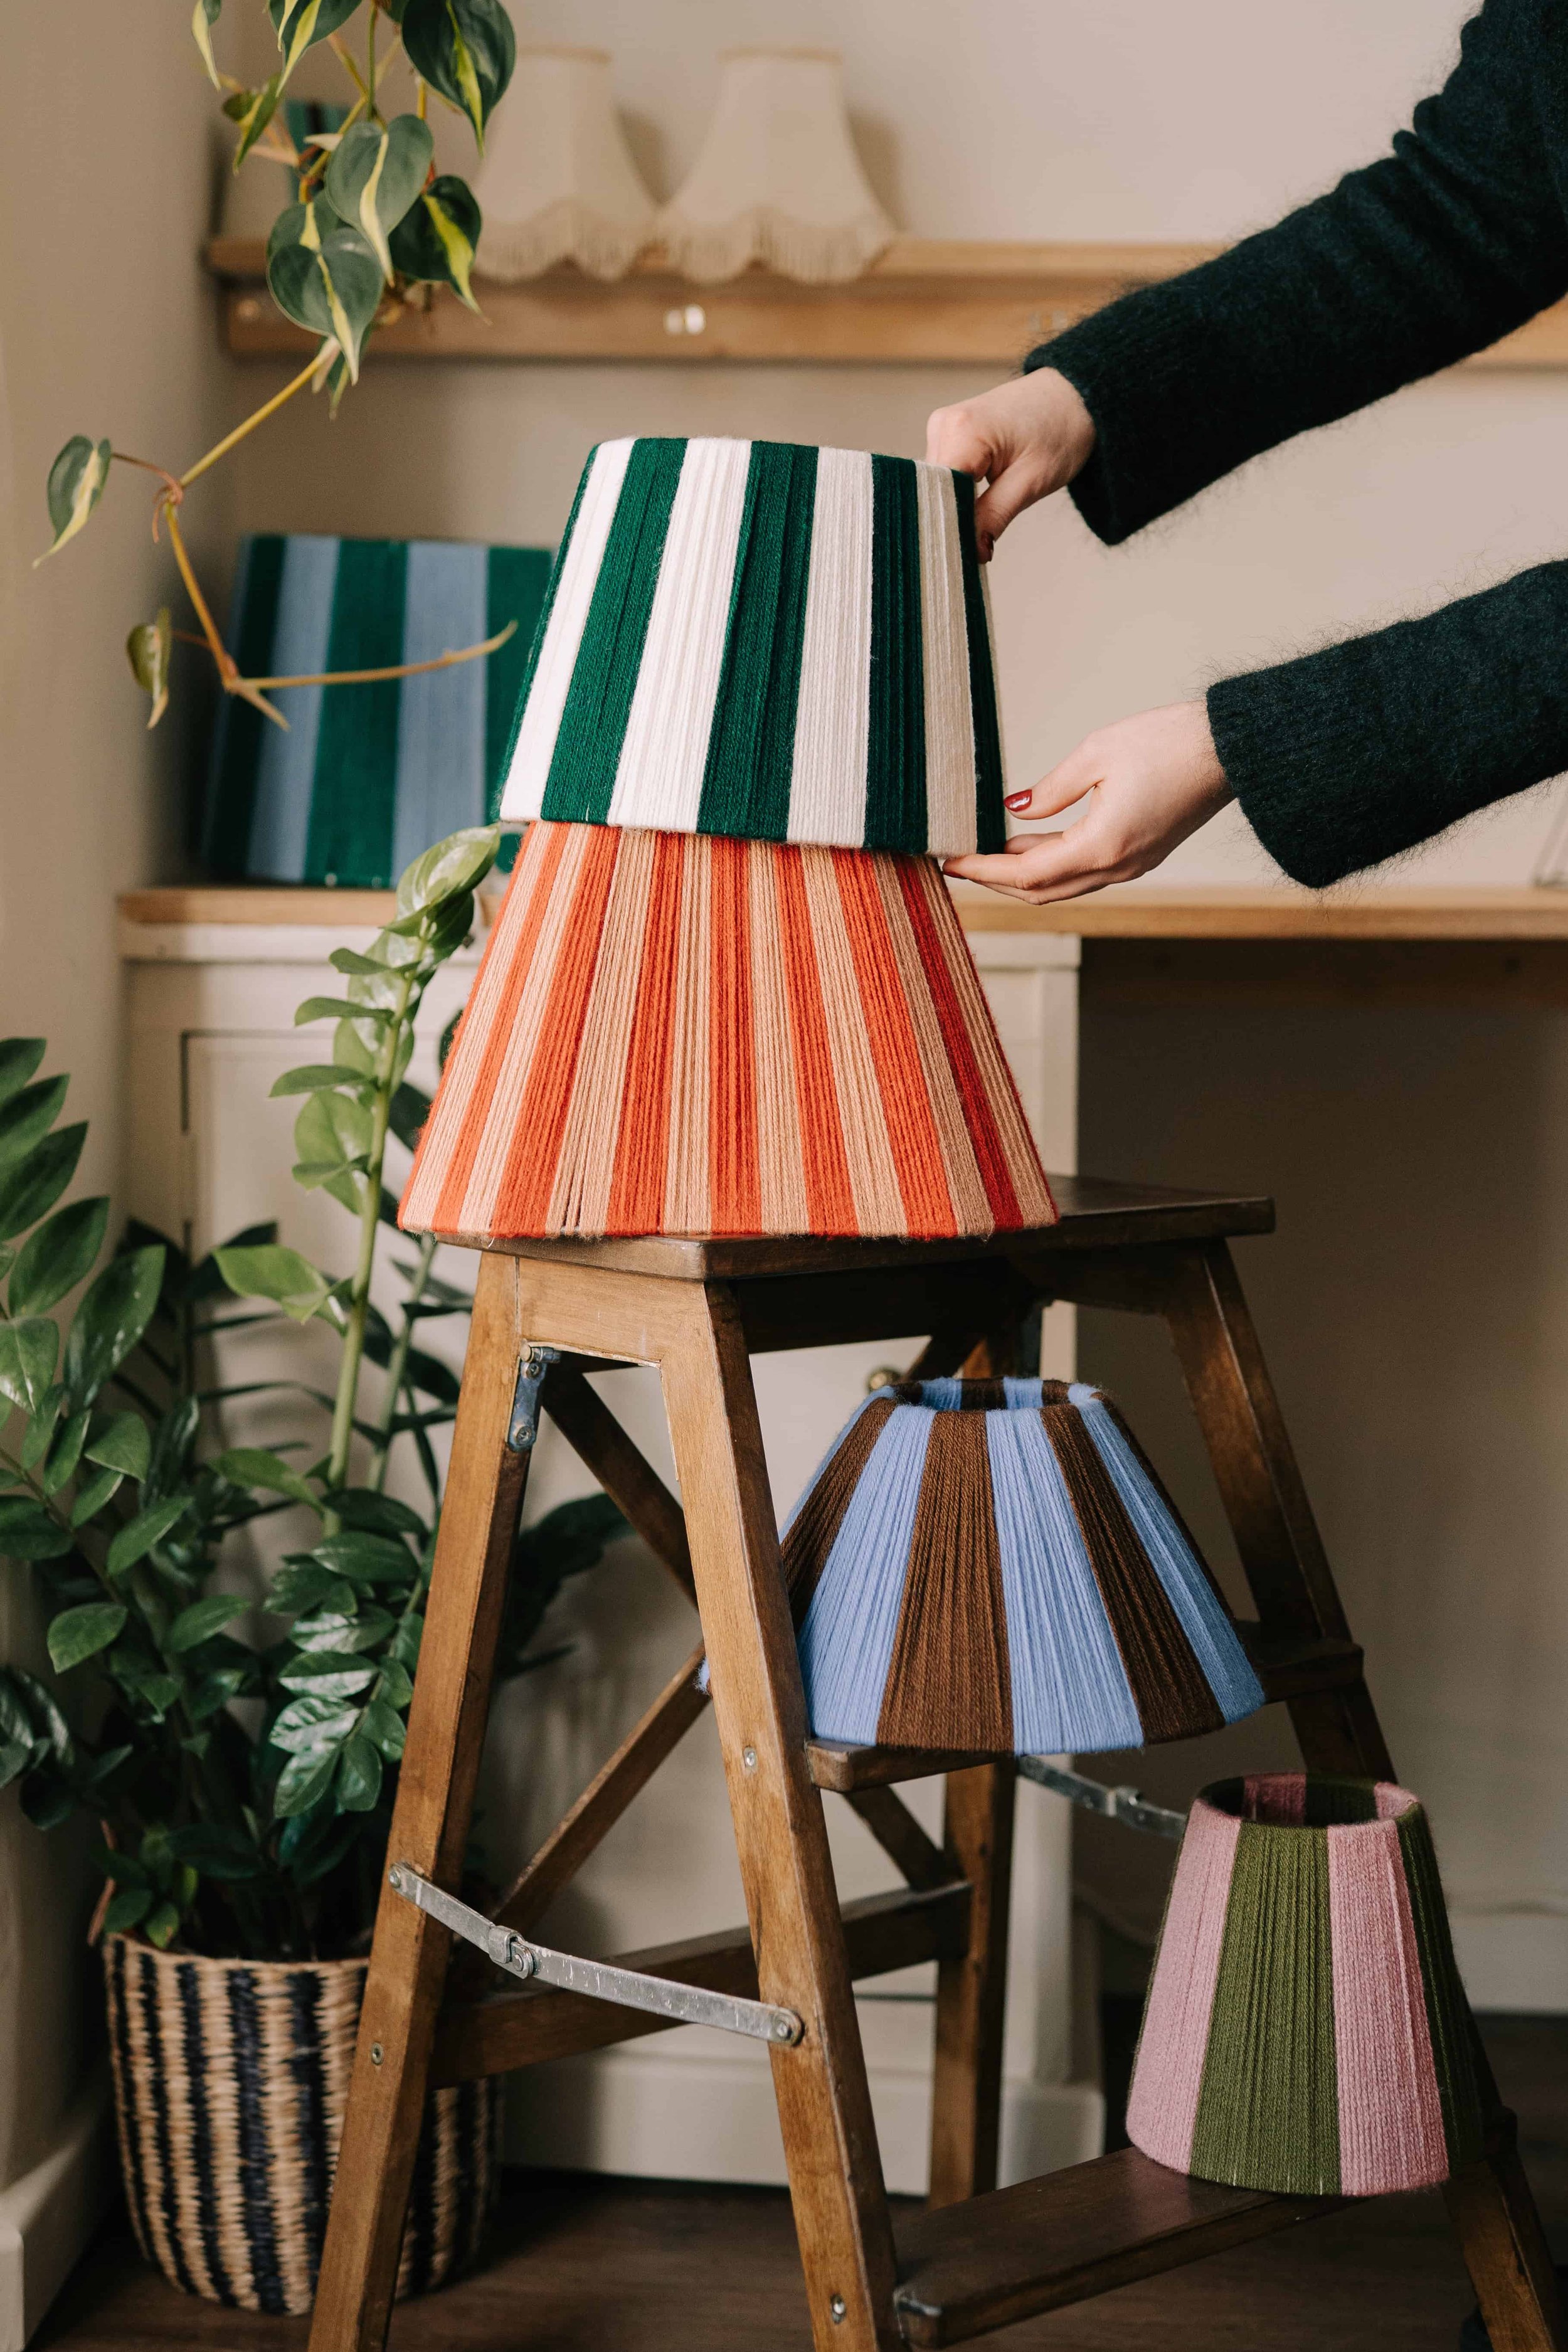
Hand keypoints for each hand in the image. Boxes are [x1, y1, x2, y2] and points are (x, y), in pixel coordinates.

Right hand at [926, 369, 1095, 557]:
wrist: (1074, 396)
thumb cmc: (1061, 430)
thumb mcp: (1031, 481)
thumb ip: (995, 516)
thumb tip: (972, 552)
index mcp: (963, 431)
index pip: (938, 491)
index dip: (947, 525)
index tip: (959, 556)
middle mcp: (944, 424)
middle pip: (932, 489)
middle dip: (949, 520)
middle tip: (969, 553)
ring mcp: (944, 426)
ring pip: (935, 485)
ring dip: (952, 508)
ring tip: (974, 529)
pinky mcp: (950, 433)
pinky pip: (944, 473)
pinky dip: (956, 495)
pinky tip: (972, 509)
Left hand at [944, 702, 1232, 903]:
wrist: (1230, 748)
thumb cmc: (1170, 742)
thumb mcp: (1097, 754)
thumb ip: (1049, 790)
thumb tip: (1012, 811)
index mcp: (1103, 846)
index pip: (1026, 873)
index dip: (982, 869)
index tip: (949, 861)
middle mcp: (1117, 867)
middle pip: (1040, 892)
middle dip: (994, 879)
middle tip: (956, 862)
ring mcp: (1132, 866)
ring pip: (1062, 885)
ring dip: (1021, 872)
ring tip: (982, 850)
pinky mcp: (1140, 855)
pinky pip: (1083, 871)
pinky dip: (1049, 862)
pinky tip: (1026, 840)